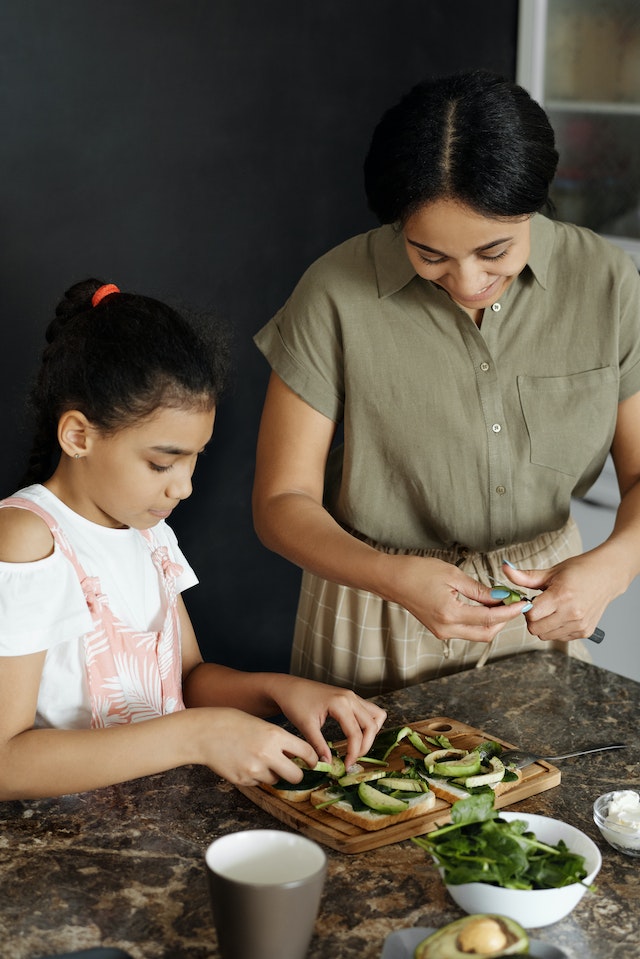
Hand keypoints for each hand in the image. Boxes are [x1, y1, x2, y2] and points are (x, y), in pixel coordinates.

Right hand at [196, 707, 318, 786]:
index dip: (312, 759)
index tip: (312, 762)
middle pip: (296, 776)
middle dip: (296, 774)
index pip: (306, 752)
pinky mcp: (243, 780)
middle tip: (292, 770)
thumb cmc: (232, 723)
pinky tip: (245, 762)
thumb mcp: (261, 725)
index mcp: (275, 735)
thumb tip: (295, 756)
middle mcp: (267, 754)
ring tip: (258, 759)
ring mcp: (255, 769)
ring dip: (273, 774)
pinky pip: (258, 783)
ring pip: (276, 781)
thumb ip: (279, 740)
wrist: (205, 732)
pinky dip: (256, 776)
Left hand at [269, 677, 386, 769]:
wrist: (289, 687)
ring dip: (371, 733)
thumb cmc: (295, 702)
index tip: (346, 766)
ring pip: (376, 715)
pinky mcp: (350, 697)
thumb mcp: (305, 726)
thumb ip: (319, 745)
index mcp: (340, 703)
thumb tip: (329, 763)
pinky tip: (356, 734)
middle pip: (371, 725)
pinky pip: (369, 710)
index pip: (356, 733)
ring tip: (358, 746)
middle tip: (352, 759)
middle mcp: (350, 697)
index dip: (354, 753)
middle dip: (366, 745)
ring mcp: (352, 696)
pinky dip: (368, 724)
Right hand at [385, 554, 531, 643]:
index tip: (523, 602)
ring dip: (493, 621)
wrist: (391, 579)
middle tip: (515, 604)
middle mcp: (447, 628)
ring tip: (503, 603)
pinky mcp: (439, 629)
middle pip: (486, 633)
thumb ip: (479, 590)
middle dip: (504, 620)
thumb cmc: (417, 572)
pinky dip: (480, 621)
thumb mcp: (453, 575)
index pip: (490, 618)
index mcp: (451, 614)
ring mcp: (442, 632)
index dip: (510, 611)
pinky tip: (486, 607)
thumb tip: (501, 597)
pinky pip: (466, 630)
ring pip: (477, 634)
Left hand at [498, 556, 614, 641]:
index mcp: (561, 596)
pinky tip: (562, 615)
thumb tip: (504, 568)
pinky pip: (559, 637)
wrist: (606, 575)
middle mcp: (572, 613)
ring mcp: (579, 625)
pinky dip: (556, 629)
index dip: (526, 608)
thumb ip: (525, 576)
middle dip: (532, 618)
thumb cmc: (578, 571)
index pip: (531, 615)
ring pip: (546, 636)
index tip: (531, 600)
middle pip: (535, 629)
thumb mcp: (551, 572)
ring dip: (543, 625)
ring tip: (552, 609)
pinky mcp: (585, 632)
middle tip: (540, 605)